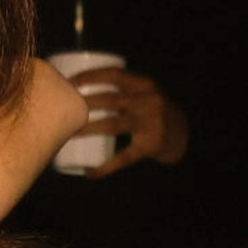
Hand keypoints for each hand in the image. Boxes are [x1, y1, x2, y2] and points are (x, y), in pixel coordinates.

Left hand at [73, 67, 187, 175]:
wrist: (185, 135)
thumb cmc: (154, 111)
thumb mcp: (144, 94)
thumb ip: (120, 89)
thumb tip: (77, 89)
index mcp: (144, 85)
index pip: (115, 74)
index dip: (91, 75)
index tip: (70, 80)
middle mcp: (149, 102)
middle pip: (110, 100)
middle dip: (84, 104)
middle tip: (62, 109)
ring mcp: (151, 124)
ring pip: (112, 126)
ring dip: (87, 130)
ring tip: (69, 134)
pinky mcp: (150, 146)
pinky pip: (123, 158)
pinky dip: (105, 167)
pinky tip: (89, 172)